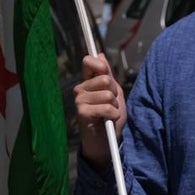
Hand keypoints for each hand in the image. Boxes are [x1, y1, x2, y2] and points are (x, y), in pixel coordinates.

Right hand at [74, 54, 126, 170]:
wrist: (108, 140)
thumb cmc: (111, 116)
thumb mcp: (113, 93)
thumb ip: (107, 75)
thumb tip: (100, 54)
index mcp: (87, 82)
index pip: (89, 62)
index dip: (101, 65)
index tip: (108, 75)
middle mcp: (80, 89)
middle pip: (105, 79)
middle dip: (115, 92)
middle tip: (112, 103)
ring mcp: (79, 101)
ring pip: (108, 94)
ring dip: (115, 105)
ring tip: (110, 113)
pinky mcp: (82, 113)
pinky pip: (107, 107)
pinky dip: (114, 115)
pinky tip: (109, 120)